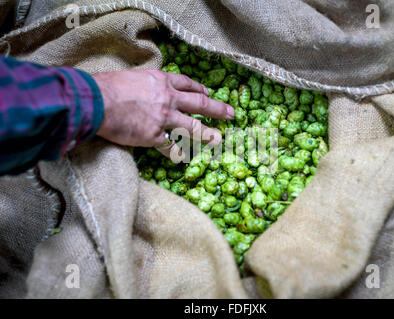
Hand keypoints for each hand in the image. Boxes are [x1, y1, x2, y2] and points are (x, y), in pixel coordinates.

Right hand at [93, 69, 233, 156]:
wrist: (96, 101)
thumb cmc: (107, 86)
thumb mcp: (132, 77)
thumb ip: (144, 83)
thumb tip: (144, 86)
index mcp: (161, 81)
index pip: (187, 84)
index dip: (200, 89)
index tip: (208, 92)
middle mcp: (167, 99)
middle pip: (199, 103)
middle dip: (217, 109)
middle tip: (231, 114)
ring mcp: (163, 118)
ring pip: (192, 127)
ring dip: (207, 134)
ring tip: (218, 139)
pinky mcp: (154, 136)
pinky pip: (170, 146)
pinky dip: (177, 153)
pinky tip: (183, 157)